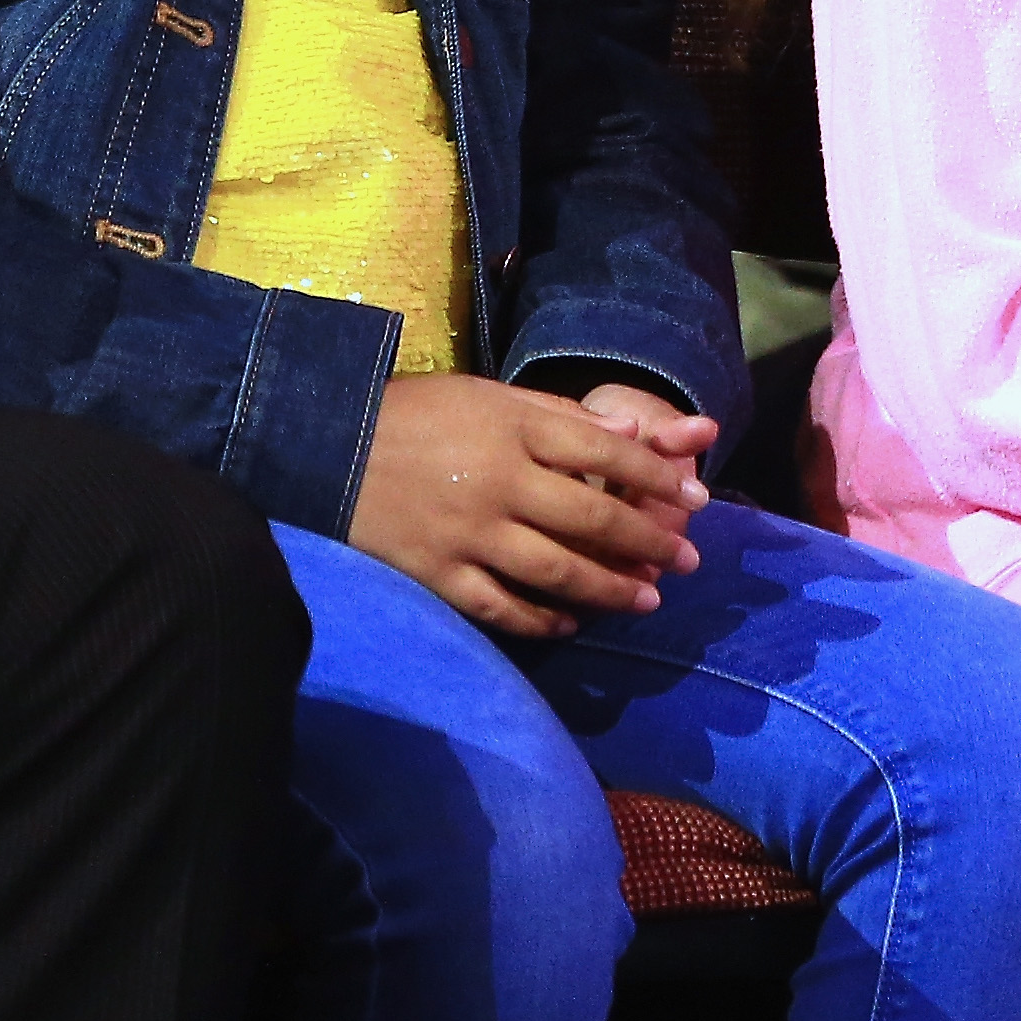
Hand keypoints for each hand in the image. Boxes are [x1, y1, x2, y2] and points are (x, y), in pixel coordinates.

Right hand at [351, 374, 710, 639]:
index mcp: (517, 430)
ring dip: (610, 588)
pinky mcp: (436, 574)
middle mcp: (500, 483)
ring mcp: (467, 534)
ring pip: (556, 571)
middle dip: (650, 542)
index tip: (697, 499)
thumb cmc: (418, 416)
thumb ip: (563, 416)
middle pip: (593, 518)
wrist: (324, 448)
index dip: (659, 478)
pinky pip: (499, 607)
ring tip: (649, 600)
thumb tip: (635, 432)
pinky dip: (541, 620)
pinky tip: (571, 623)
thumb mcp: (491, 397)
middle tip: (689, 559)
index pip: (609, 455)